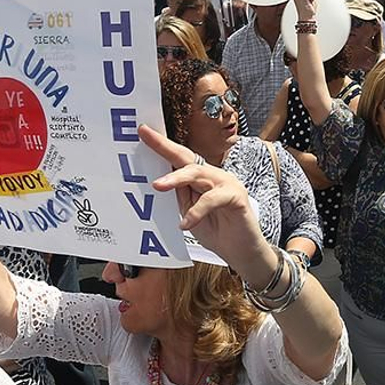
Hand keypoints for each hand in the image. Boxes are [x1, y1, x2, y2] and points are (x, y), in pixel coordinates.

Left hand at [141, 125, 271, 278]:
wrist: (241, 253)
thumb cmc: (217, 233)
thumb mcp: (189, 213)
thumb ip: (179, 195)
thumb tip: (158, 180)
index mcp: (201, 178)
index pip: (180, 158)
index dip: (162, 145)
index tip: (144, 132)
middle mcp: (214, 176)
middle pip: (188, 159)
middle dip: (165, 147)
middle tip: (146, 138)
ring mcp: (227, 183)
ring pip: (199, 173)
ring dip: (176, 178)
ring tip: (158, 186)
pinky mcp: (237, 196)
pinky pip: (213, 199)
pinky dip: (197, 211)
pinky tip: (186, 223)